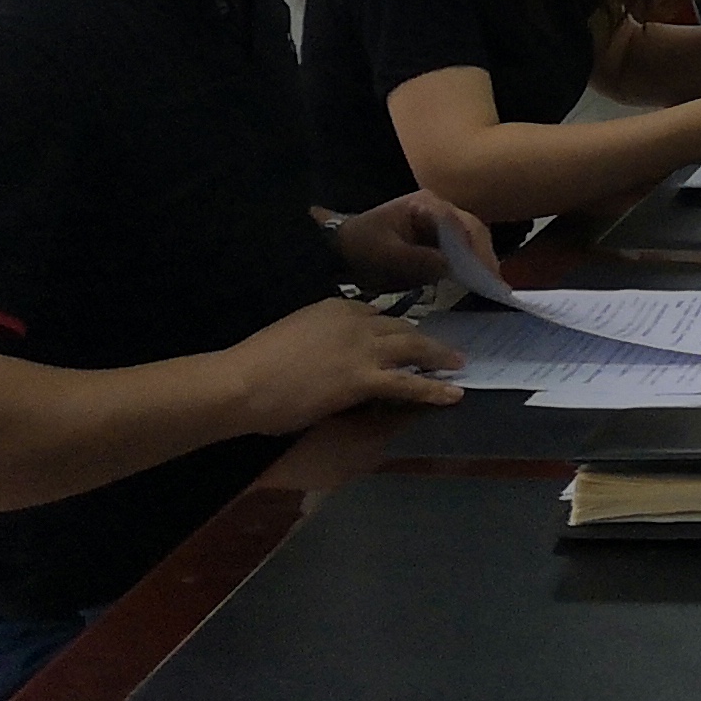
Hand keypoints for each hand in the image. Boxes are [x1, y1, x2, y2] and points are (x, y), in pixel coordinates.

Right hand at [224, 296, 462, 432]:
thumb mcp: (294, 335)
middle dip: (424, 338)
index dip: (392, 330)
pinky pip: (408, 382)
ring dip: (439, 356)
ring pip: (412, 347)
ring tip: (458, 365)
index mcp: (335, 307)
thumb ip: (319, 339)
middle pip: (400, 326)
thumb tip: (332, 355)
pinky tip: (452, 394)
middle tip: (444, 349)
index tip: (402, 340)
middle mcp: (355, 320)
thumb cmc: (256, 365)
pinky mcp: (363, 378)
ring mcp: (362, 347)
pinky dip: (434, 388)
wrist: (242, 382)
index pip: (375, 315)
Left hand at [330, 190, 497, 292]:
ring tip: (491, 286)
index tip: (488, 277)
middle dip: (485, 256)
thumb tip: (451, 267)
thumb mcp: (386, 256)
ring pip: (470, 237)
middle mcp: (438, 207)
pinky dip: (469, 262)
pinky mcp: (434, 235)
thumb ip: (419, 260)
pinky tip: (474, 280)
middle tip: (496, 286)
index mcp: (426, 205)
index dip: (478, 252)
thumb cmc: (361, 248)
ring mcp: (437, 220)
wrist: (338, 249)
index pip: (462, 226)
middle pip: (473, 229)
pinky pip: (460, 246)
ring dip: (480, 259)